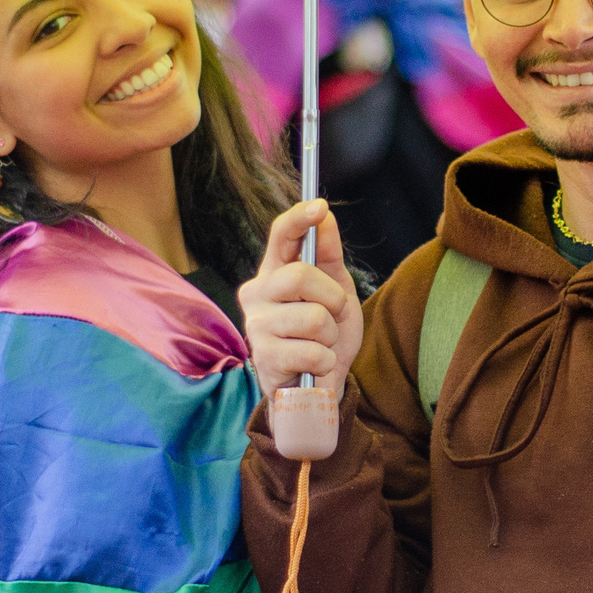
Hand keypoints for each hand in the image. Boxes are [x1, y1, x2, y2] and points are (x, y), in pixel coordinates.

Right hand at [243, 199, 361, 401]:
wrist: (319, 385)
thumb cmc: (324, 334)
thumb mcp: (336, 291)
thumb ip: (329, 256)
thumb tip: (325, 218)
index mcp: (275, 272)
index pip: (280, 236)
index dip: (298, 219)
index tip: (318, 207)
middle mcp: (257, 293)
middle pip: (300, 276)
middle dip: (332, 299)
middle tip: (333, 315)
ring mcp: (256, 326)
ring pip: (313, 318)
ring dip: (331, 335)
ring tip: (320, 344)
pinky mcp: (264, 358)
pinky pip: (313, 351)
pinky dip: (326, 360)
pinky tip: (314, 365)